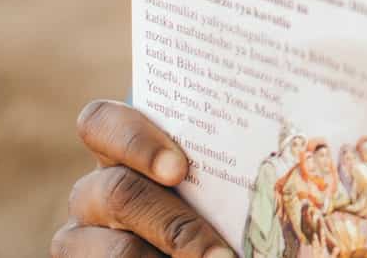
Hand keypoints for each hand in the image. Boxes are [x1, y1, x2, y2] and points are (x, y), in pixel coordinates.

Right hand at [50, 99, 234, 257]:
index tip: (179, 170)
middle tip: (221, 254)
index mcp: (122, 151)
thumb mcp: (218, 181)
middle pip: (118, 193)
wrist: (207, 248)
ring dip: (169, 256)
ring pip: (117, 250)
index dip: (135, 142)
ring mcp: (82, 237)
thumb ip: (226, 159)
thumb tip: (284, 140)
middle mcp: (94, 191)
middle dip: (176, 226)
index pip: (101, 123)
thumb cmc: (219, 207)